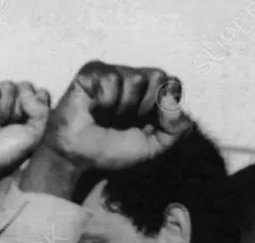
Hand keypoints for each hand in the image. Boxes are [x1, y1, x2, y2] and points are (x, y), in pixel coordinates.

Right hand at [0, 81, 51, 176]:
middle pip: (26, 87)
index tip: (27, 125)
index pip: (41, 93)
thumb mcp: (35, 134)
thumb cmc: (7, 152)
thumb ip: (42, 110)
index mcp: (28, 111)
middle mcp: (12, 102)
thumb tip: (27, 89)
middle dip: (19, 109)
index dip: (36, 107)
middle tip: (8, 127)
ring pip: (9, 86)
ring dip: (4, 110)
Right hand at [40, 61, 192, 170]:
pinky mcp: (92, 72)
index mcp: (151, 95)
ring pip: (136, 77)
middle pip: (159, 76)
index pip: (173, 84)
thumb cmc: (112, 151)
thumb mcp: (153, 148)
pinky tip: (94, 108)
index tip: (148, 123)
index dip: (165, 106)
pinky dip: (105, 101)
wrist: (78, 158)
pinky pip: (110, 78)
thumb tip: (172, 100)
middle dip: (145, 106)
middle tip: (127, 120)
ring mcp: (113, 73)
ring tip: (108, 116)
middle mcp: (134, 80)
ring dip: (123, 106)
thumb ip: (175, 129)